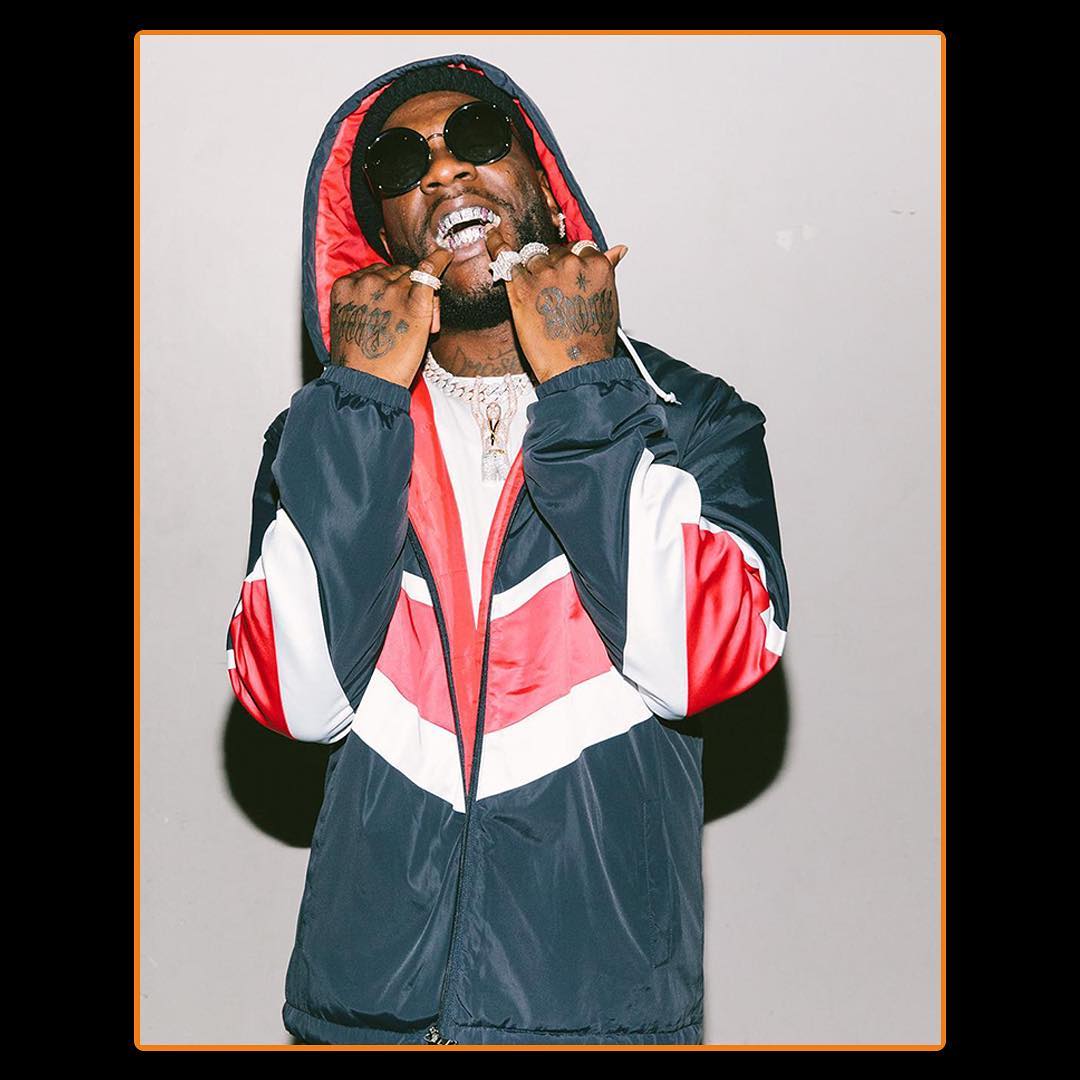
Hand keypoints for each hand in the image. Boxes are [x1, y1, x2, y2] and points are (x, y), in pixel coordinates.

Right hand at [329, 247, 453, 388]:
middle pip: (396, 272)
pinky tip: (446, 256)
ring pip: (414, 275)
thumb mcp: (352, 322)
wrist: (367, 384)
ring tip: (417, 324)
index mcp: (346, 285)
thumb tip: (394, 291)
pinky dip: (439, 261)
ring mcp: (390, 290)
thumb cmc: (361, 361)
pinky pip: (430, 271)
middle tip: (406, 320)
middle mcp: (366, 282)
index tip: (394, 305)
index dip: (390, 288)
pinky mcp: (413, 302)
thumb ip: (366, 301)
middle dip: (405, 289)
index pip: (376, 273)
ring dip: (419, 293)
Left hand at [483, 228, 629, 382]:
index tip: (566, 271)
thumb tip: (618, 249)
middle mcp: (571, 264)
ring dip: (530, 269)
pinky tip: (492, 236)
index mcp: (595, 264)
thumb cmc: (593, 340)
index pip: (579, 248)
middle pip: (555, 252)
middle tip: (551, 293)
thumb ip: (607, 268)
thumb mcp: (609, 299)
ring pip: (532, 256)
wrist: (576, 366)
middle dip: (551, 266)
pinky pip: (505, 256)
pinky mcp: (522, 285)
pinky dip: (497, 246)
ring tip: (533, 291)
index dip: (570, 261)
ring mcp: (545, 273)